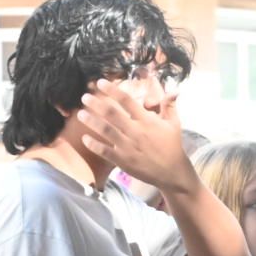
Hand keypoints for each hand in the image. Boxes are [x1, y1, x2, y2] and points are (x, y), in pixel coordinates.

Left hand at [77, 79, 194, 195]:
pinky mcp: (124, 161)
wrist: (173, 172)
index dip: (112, 90)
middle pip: (112, 114)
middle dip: (96, 104)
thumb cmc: (172, 146)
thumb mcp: (174, 124)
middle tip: (85, 97)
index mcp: (147, 121)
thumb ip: (169, 106)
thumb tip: (174, 91)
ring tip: (80, 114)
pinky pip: (105, 152)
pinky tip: (85, 138)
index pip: (127, 101)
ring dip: (91, 121)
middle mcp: (136, 132)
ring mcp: (129, 147)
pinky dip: (94, 145)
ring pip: (106, 131)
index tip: (100, 83)